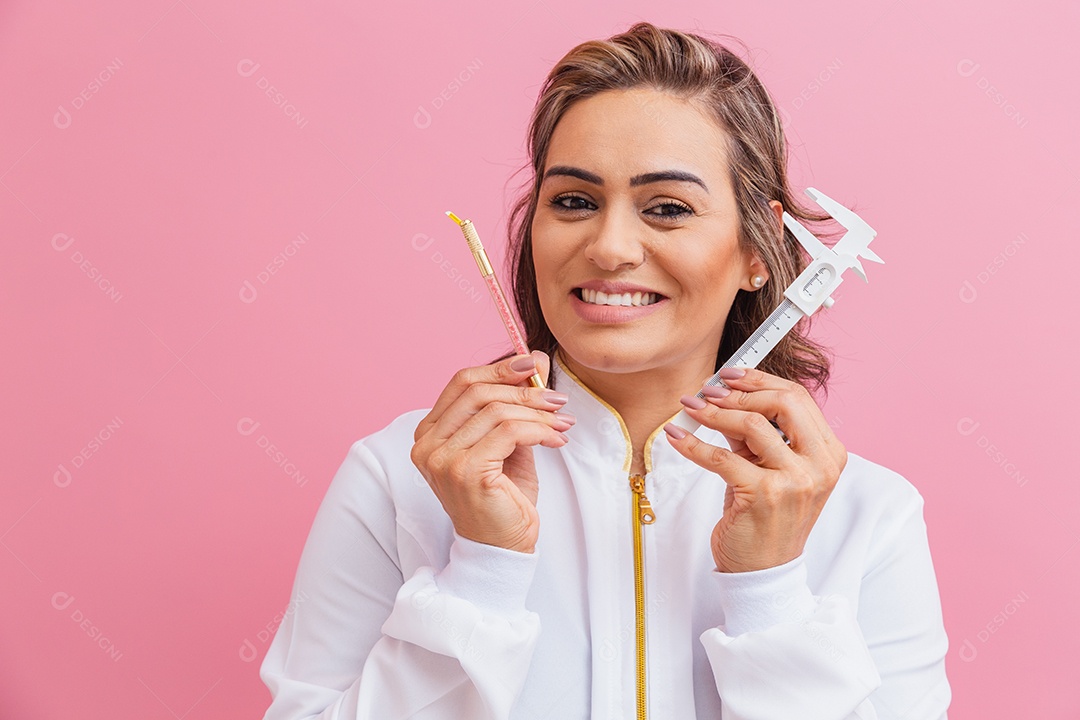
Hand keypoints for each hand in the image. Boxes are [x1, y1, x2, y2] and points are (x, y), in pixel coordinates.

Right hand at [410, 351, 572, 552]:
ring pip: (496, 411)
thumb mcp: (509, 442)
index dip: (499, 368)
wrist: (502, 547)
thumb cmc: (503, 497)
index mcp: (430, 432)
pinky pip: (509, 432)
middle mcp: (428, 444)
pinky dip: (539, 431)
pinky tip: (556, 441)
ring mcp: (442, 458)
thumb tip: (535, 360)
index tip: (534, 365)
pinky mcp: (465, 471)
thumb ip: (515, 404)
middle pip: (478, 391)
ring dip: (538, 412)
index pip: (462, 382)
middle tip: (557, 398)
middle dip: (524, 390)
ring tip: (562, 423)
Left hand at [664, 367, 846, 572]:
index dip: (761, 380)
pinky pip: (721, 457)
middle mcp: (819, 466)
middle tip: (709, 391)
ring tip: (691, 408)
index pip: (799, 399)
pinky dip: (693, 444)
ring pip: (752, 425)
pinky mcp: (763, 496)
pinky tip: (676, 437)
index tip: (731, 374)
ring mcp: (795, 481)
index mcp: (828, 454)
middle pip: (784, 402)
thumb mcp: (769, 469)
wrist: (763, 571)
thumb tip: (723, 396)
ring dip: (714, 412)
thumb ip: (755, 435)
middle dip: (741, 391)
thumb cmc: (767, 519)